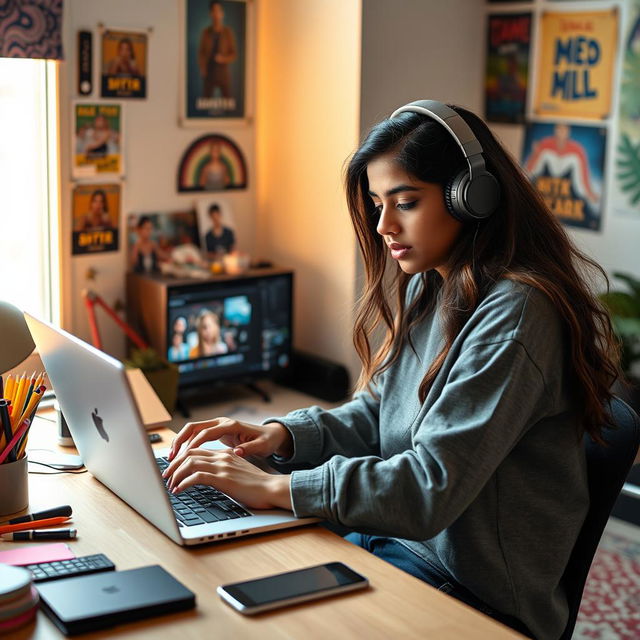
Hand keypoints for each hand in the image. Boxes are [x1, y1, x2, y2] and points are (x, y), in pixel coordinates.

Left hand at [163, 447, 291, 509]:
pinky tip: (179, 490)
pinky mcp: (223, 478)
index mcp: (225, 453)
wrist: (272, 489)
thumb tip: (208, 477)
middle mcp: (222, 456)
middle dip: (173, 464)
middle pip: (189, 453)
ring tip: (170, 485)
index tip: (172, 468)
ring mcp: (222, 466)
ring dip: (176, 474)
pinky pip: (196, 476)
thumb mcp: (238, 472)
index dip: (181, 457)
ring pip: (190, 463)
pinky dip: (184, 483)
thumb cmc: (257, 485)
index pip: (196, 449)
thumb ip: (224, 469)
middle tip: (165, 476)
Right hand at [167, 417, 292, 461]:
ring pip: (192, 431)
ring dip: (180, 443)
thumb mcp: (262, 446)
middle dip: (179, 441)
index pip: (205, 433)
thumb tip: (238, 452)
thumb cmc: (267, 441)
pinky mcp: (217, 431)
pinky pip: (196, 436)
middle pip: (193, 428)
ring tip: (171, 459)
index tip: (183, 458)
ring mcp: (218, 426)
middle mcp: (221, 422)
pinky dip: (187, 444)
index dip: (192, 445)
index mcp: (230, 425)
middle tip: (171, 458)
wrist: (271, 435)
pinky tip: (181, 457)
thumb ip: (249, 448)